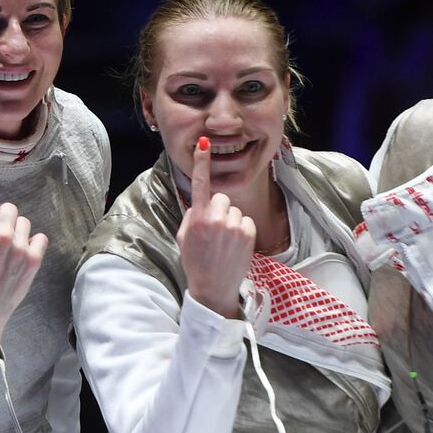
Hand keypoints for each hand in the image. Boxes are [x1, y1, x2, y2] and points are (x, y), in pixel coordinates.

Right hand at [0, 143, 48, 360]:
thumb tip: (0, 209)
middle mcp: (2, 237)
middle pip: (12, 209)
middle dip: (6, 219)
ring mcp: (19, 249)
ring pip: (26, 223)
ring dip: (19, 233)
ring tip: (8, 254)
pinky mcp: (33, 260)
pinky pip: (39, 237)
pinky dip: (32, 245)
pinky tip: (21, 259)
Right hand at [176, 137, 254, 317]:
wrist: (213, 289)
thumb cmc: (196, 262)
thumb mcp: (184, 238)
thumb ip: (192, 215)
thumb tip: (202, 202)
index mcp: (197, 219)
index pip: (199, 184)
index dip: (201, 162)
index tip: (204, 143)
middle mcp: (216, 219)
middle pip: (221, 198)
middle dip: (218, 209)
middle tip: (213, 230)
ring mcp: (234, 226)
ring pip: (234, 209)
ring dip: (230, 221)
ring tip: (224, 242)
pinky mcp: (248, 234)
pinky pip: (245, 220)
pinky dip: (242, 230)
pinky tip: (234, 245)